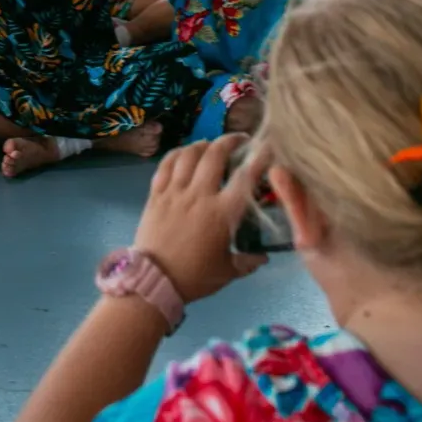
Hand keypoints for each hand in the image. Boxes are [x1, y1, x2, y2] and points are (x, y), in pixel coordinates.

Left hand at [131, 135, 268, 303]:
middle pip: (215, 155)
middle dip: (230, 141)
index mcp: (222, 213)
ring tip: (211, 144)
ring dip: (203, 144)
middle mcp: (199, 195)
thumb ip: (248, 261)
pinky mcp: (155, 194)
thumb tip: (264, 256)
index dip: (259, 158)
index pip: (246, 178)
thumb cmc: (194, 277)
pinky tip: (184, 152)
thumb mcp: (227, 272)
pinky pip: (166, 165)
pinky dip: (177, 153)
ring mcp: (175, 192)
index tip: (268, 146)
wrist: (153, 281)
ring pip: (189, 155)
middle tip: (240, 140)